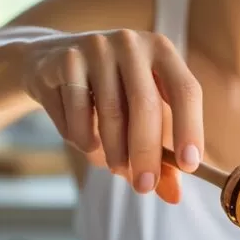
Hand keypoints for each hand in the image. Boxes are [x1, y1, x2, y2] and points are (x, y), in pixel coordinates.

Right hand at [21, 29, 203, 203]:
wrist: (49, 62)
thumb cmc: (108, 92)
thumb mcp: (138, 117)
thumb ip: (159, 155)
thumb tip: (173, 196)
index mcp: (162, 51)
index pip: (186, 90)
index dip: (190, 128)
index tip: (189, 166)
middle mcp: (132, 43)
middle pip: (145, 104)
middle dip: (146, 153)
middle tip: (144, 187)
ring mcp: (97, 46)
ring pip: (109, 114)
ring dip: (112, 151)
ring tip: (113, 164)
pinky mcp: (66, 60)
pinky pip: (77, 115)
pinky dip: (81, 138)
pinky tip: (82, 136)